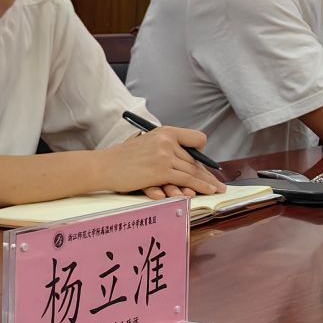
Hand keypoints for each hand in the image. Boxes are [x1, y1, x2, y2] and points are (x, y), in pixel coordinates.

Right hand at [98, 125, 222, 197]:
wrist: (104, 166)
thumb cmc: (122, 158)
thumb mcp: (146, 143)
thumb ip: (163, 147)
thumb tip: (181, 158)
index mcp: (165, 132)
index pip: (195, 139)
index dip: (200, 152)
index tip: (203, 162)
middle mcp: (167, 141)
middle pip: (194, 160)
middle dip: (207, 173)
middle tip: (218, 183)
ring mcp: (165, 156)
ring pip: (193, 171)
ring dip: (207, 182)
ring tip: (216, 189)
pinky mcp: (161, 171)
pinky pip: (186, 180)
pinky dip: (199, 186)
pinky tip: (207, 190)